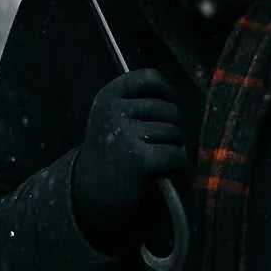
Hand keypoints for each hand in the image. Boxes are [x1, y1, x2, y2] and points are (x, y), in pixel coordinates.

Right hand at [71, 69, 188, 245]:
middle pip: (168, 109)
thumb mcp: (110, 118)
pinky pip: (176, 155)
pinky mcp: (140, 158)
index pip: (148, 77)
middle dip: (174, 127)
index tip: (170, 104)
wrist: (90, 193)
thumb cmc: (109, 154)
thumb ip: (135, 101)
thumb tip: (175, 97)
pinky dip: (180, 165)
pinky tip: (171, 171)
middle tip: (165, 143)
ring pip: (174, 132)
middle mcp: (115, 111)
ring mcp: (126, 134)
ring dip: (177, 147)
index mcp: (108, 97)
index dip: (167, 90)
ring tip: (164, 158)